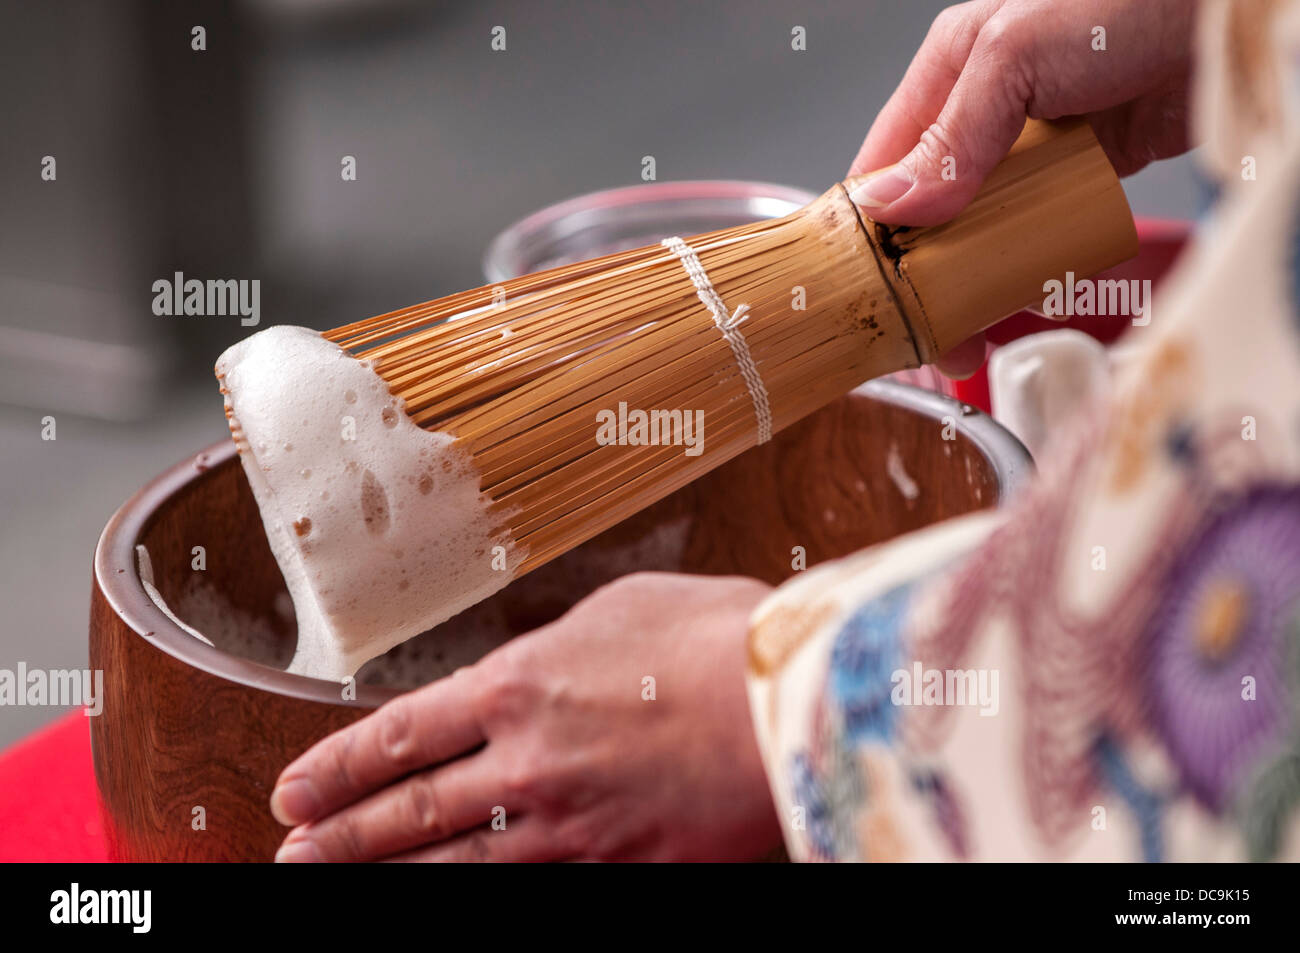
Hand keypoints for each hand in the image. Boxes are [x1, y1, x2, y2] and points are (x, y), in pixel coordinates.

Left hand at [270, 572, 780, 860]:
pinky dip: (486, 893)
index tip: (296, 785)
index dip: (336, 765)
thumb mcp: (619, 609)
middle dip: (340, 832)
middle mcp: (527, 762)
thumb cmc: (718, 637)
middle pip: (408, 807)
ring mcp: (570, 825)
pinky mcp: (620, 865)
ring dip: (386, 874)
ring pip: (453, 863)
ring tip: (332, 882)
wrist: (793, 697)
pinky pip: (535, 888)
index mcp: (520, 685)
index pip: (398, 732)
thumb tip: (538, 664)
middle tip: (292, 849)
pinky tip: (461, 894)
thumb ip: (559, 645)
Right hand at [849, 0, 1193, 376]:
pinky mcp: (1089, 168)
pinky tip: (1030, 292)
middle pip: (936, 206)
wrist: (1227, 14)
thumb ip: (953, 135)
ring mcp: (1039, 143)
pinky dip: (1039, 262)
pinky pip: (1047, 227)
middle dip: (928, 271)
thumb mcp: (1015, 58)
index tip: (870, 286)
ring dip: (981, 277)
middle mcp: (986, 109)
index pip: (886, 161)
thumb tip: (893, 206)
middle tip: (931, 330)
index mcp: (949, 70)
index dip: (872, 226)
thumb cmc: (1125, 1)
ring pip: (989, 225)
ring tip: (975, 326)